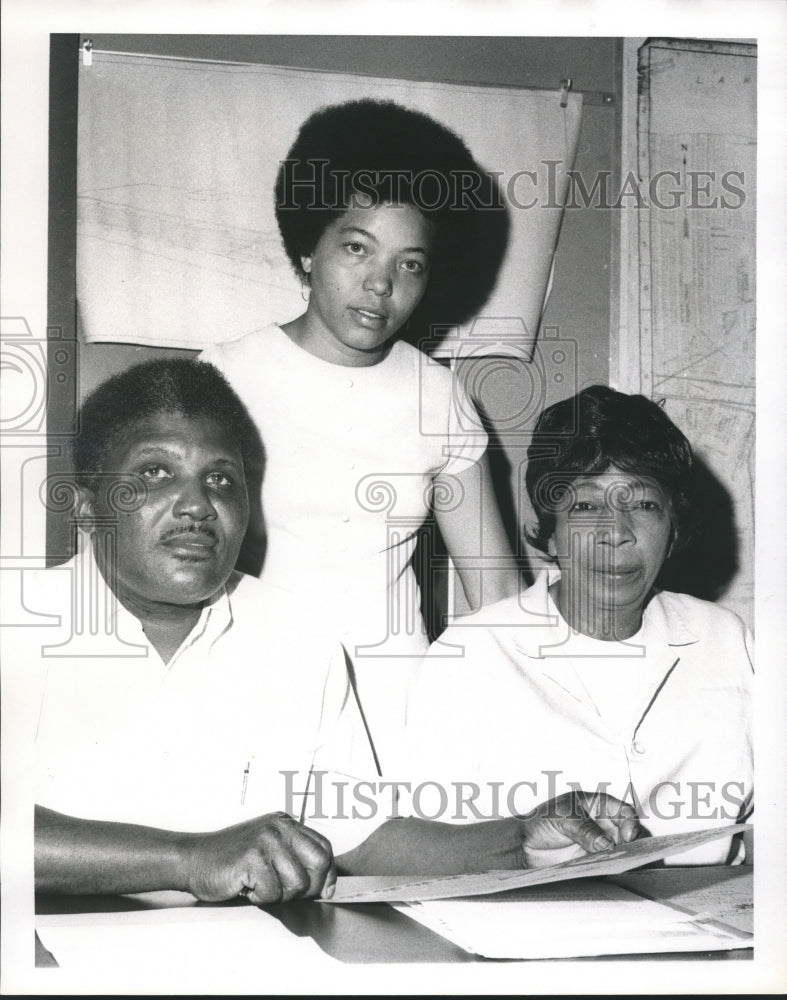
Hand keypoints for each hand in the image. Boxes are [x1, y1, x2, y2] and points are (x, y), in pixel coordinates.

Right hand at [182, 812, 335, 903]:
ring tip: (260, 886)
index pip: (324, 848)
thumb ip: (294, 858)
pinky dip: (260, 898)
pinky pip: (273, 892)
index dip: (328, 874)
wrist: (194, 859)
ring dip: (279, 895)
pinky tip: (246, 887)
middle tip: (286, 893)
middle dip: (309, 888)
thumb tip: (326, 885)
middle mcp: (280, 828)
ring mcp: (266, 841)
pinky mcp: (252, 858)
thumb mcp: (269, 849)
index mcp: (286, 824)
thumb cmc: (232, 861)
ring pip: (297, 883)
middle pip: (319, 863)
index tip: (324, 891)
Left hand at [518, 791, 640, 867]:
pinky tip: (621, 876)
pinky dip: (619, 871)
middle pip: (630, 833)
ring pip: (625, 851)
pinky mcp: (595, 862)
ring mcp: (600, 844)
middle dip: (637, 844)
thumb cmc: (540, 822)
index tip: (628, 837)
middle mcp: (602, 825)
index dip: (631, 822)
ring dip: (631, 859)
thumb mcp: (563, 819)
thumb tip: (608, 845)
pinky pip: (612, 866)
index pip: (623, 811)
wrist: (524, 847)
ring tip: (632, 868)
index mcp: (596, 805)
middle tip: (635, 857)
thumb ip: (585, 830)